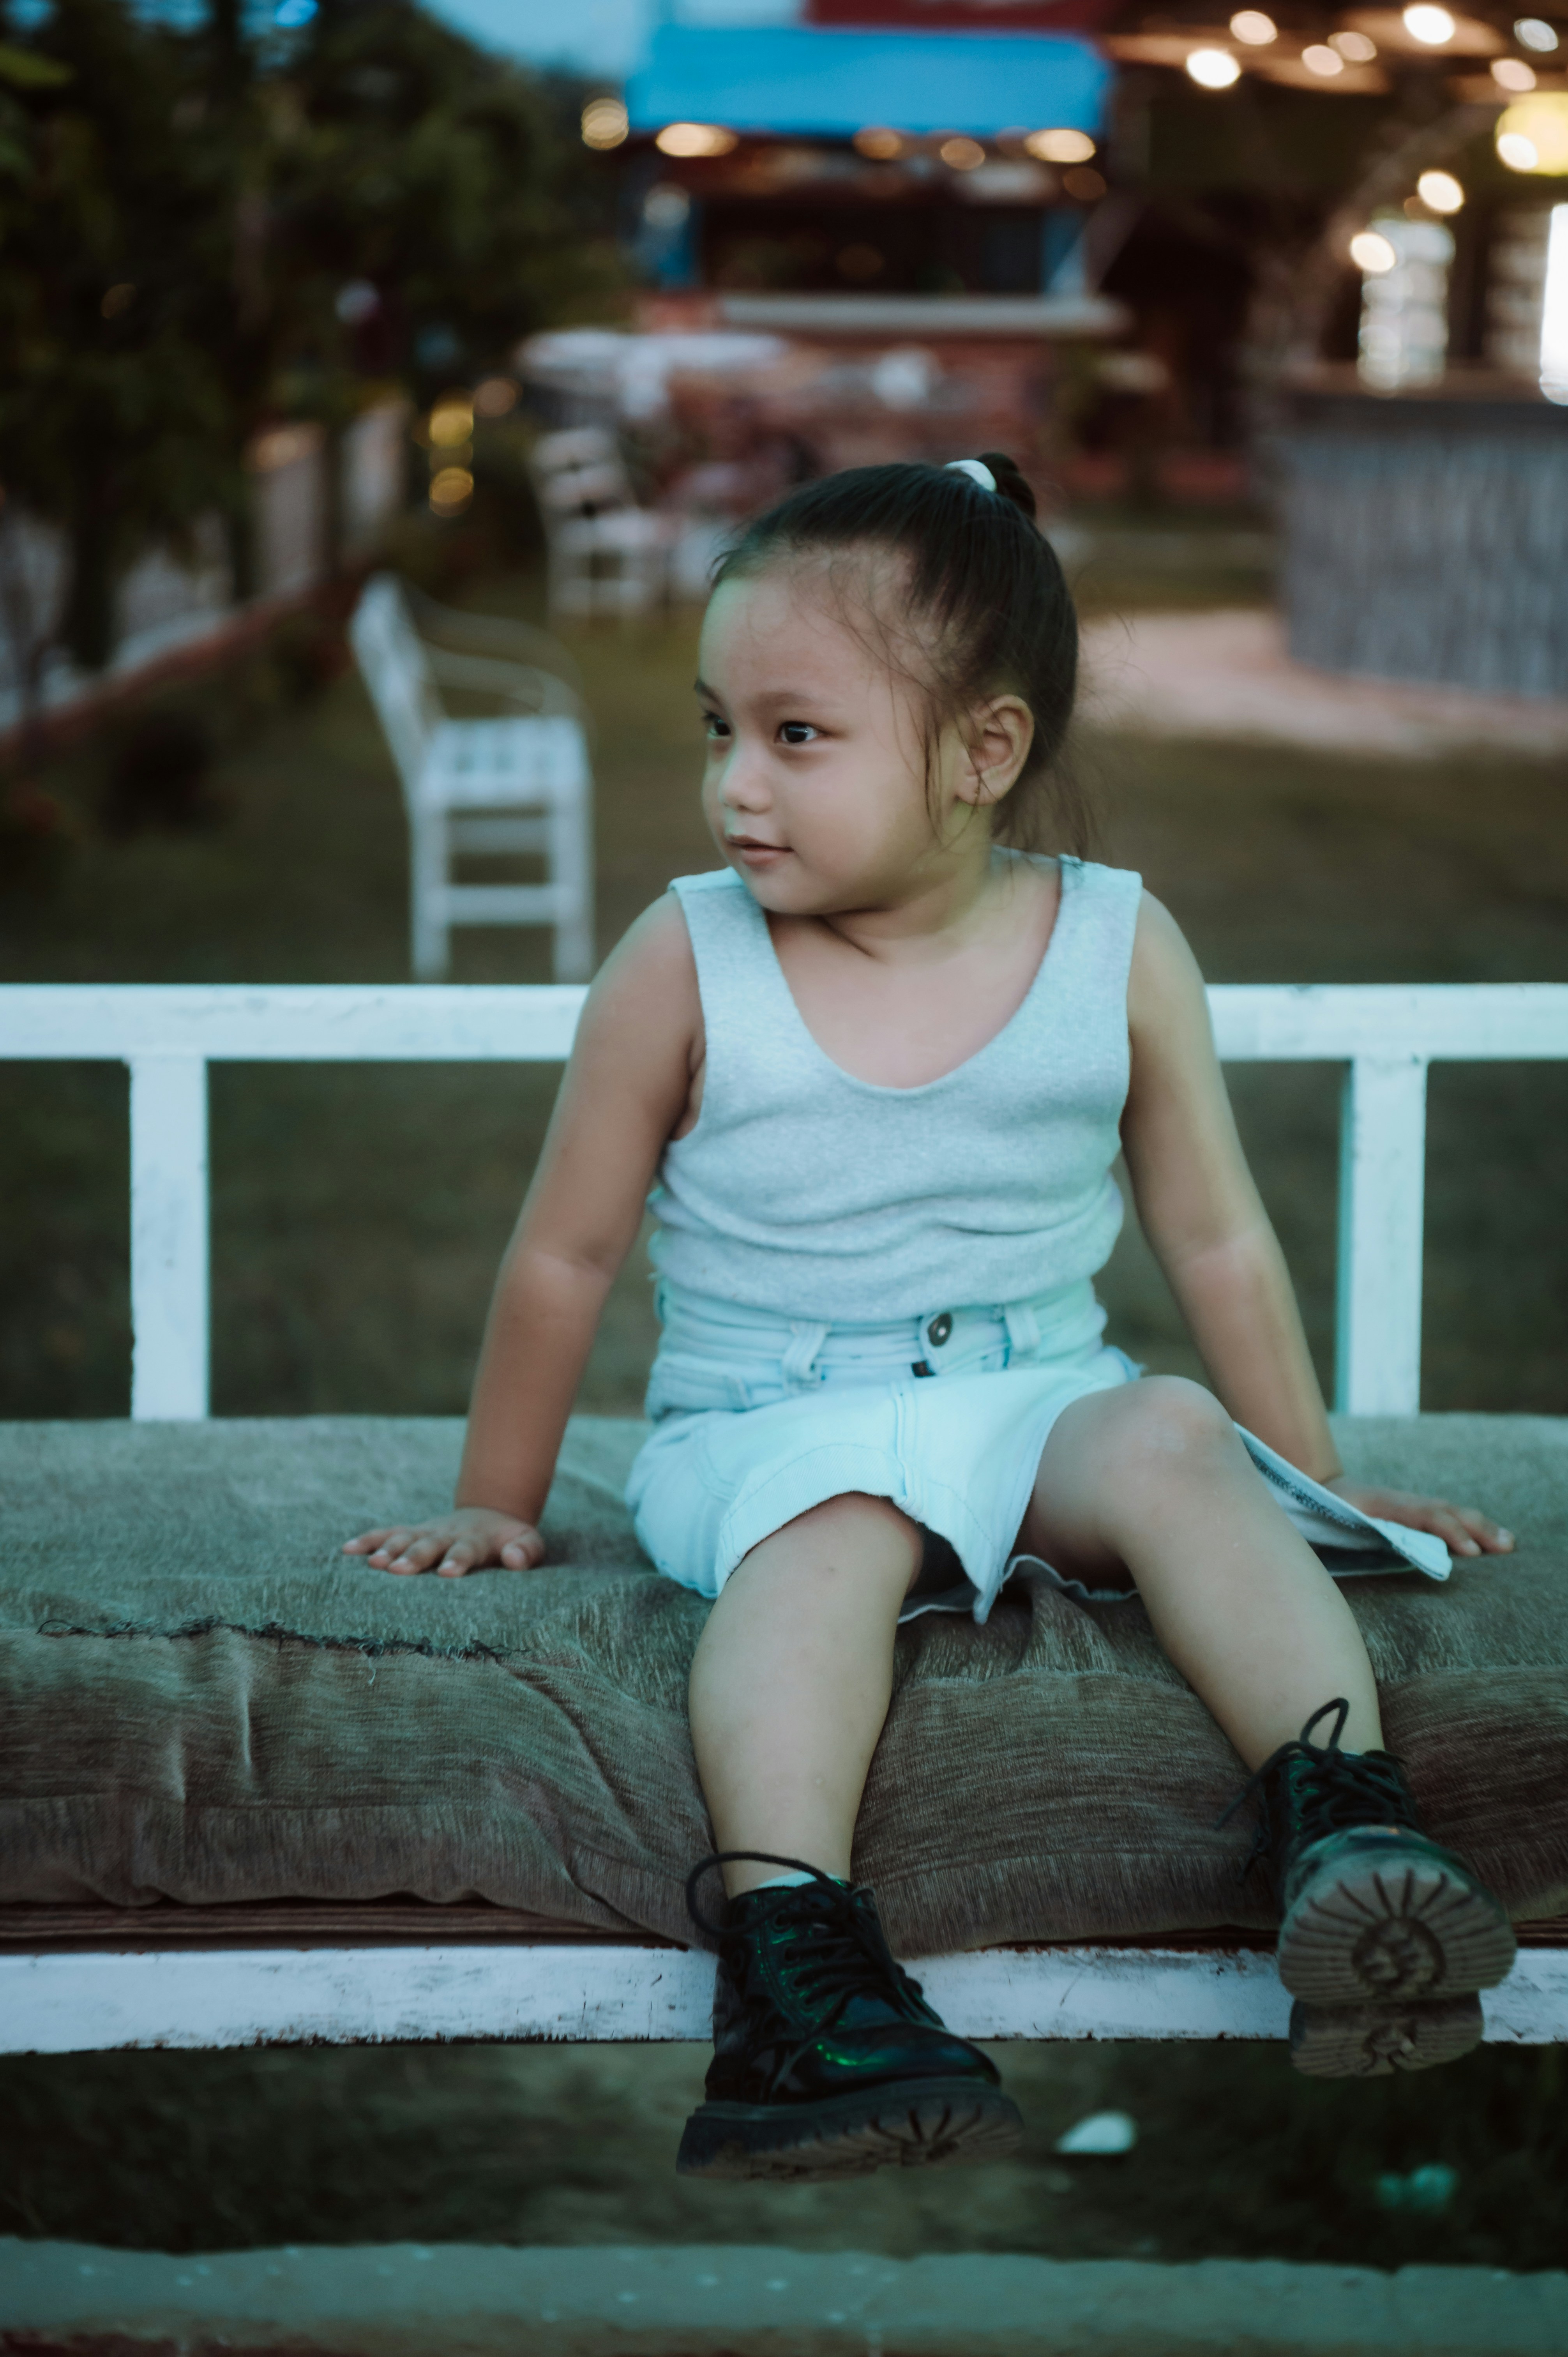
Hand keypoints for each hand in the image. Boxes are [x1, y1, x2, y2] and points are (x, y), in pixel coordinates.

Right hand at [342, 1506, 543, 1578]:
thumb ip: (526, 1551)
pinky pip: (387, 1533)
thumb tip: (515, 1558)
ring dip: (388, 1549)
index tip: (447, 1573)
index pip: (465, 1550)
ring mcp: (426, 1532)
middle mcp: (446, 1535)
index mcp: (475, 1541)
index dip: (457, 1560)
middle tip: (398, 1570)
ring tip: (373, 1563)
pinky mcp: (411, 1533)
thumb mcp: (528, 1542)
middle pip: (429, 1545)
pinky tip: (347, 1550)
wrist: (490, 1516)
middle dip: (414, 1557)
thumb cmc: (510, 1540)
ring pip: (405, 1538)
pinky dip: (367, 1540)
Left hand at [1323, 1478, 1513, 1559]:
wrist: (1319, 1487)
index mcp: (1383, 1503)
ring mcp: (1410, 1504)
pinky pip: (1445, 1515)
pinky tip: (1487, 1539)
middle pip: (1446, 1511)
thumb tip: (1362, 1549)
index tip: (1472, 1553)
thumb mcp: (1330, 1519)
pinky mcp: (1412, 1511)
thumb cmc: (1322, 1511)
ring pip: (1450, 1512)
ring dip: (1480, 1527)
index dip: (1450, 1533)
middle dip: (1478, 1529)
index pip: (1425, 1515)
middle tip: (1506, 1548)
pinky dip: (1468, 1525)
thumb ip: (1348, 1531)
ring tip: (1508, 1543)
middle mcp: (1403, 1501)